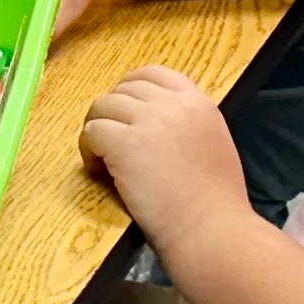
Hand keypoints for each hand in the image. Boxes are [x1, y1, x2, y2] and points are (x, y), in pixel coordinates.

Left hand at [78, 64, 251, 249]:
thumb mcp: (212, 145)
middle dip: (111, 113)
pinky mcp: (126, 143)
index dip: (131, 89)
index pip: (154, 73)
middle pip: (123, 89)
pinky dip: (88, 151)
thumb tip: (151, 124)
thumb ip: (187, 126)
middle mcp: (174, 104)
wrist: (213, 230)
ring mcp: (149, 121)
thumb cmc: (215, 204)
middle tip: (110, 142)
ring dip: (98, 131)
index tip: (125, 113)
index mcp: (199, 103)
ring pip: (102, 106)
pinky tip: (100, 172)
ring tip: (105, 162)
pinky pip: (92, 132)